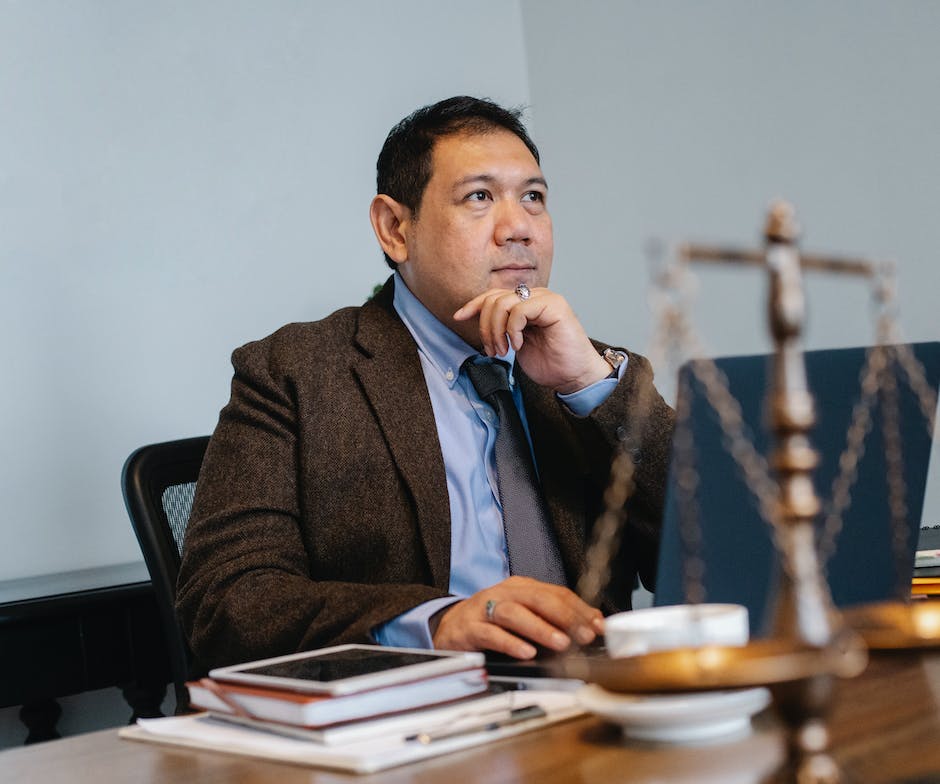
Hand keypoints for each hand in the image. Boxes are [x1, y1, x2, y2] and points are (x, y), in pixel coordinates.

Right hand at [431, 576, 604, 658]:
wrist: (450, 627)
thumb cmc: (492, 622)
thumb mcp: (524, 615)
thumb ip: (552, 619)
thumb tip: (589, 627)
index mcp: (522, 588)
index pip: (555, 593)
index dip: (579, 609)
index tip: (598, 625)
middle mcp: (505, 594)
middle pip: (537, 598)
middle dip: (564, 617)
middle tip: (584, 635)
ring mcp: (485, 609)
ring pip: (514, 614)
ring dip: (540, 628)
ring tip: (561, 644)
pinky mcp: (469, 628)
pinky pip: (491, 634)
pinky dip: (510, 643)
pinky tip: (526, 653)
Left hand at [453, 287, 610, 393]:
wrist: (575, 377)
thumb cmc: (550, 363)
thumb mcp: (515, 344)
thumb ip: (502, 328)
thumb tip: (478, 320)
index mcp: (526, 304)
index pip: (493, 295)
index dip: (473, 305)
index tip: (459, 317)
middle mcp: (535, 297)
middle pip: (494, 298)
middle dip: (485, 327)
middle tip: (492, 350)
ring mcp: (545, 299)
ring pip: (503, 303)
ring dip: (496, 330)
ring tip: (503, 351)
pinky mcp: (554, 306)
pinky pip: (519, 310)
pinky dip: (512, 330)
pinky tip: (518, 346)